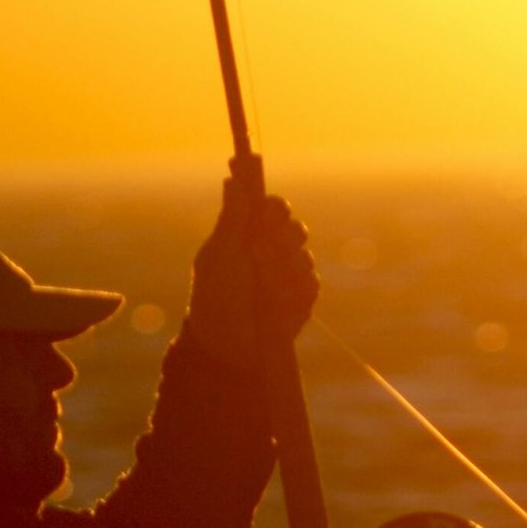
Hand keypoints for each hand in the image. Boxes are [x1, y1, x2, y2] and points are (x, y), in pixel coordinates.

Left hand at [182, 164, 319, 372]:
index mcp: (248, 237)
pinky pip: (311, 285)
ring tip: (262, 290)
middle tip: (260, 255)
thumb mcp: (220, 255)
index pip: (274, 208)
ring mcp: (288, 278)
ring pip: (305, 258)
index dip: (276, 207)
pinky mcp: (300, 303)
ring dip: (283, 272)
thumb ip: (232, 218)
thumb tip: (233, 179)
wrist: (226, 348)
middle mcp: (271, 254)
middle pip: (295, 229)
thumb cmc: (215, 299)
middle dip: (280, 241)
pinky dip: (293, 294)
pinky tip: (275, 306)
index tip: (270, 213)